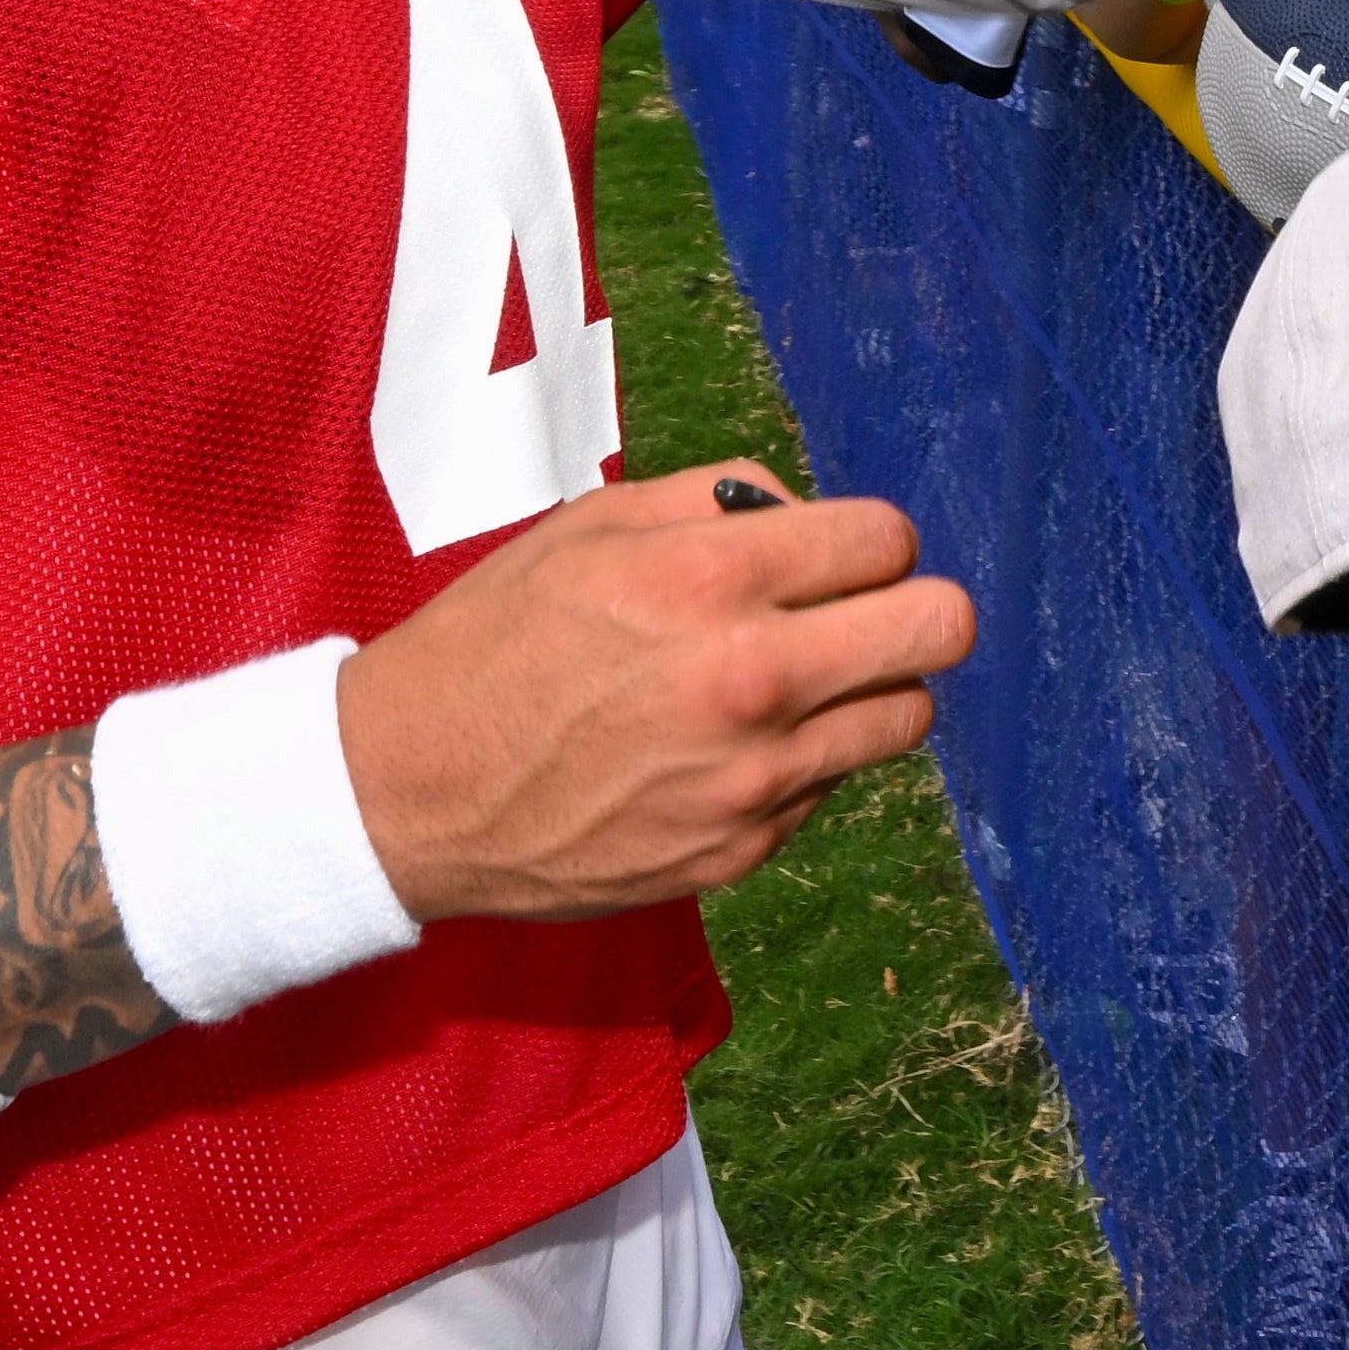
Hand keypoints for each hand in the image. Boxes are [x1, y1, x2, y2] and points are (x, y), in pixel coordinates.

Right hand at [336, 466, 972, 924]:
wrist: (407, 791)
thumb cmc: (494, 643)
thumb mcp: (587, 528)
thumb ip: (716, 500)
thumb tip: (807, 515)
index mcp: (707, 580)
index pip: (888, 539)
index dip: (870, 540)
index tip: (840, 556)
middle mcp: (748, 679)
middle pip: (941, 628)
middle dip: (912, 608)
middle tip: (862, 614)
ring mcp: (752, 777)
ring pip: (906, 717)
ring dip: (867, 691)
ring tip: (796, 685)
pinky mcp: (742, 849)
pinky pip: (829, 786)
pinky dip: (800, 762)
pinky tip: (723, 750)